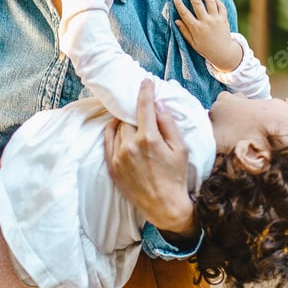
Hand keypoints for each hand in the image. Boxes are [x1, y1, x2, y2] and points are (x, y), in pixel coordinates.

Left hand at [104, 79, 197, 241]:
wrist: (165, 206)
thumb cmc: (176, 176)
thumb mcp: (180, 148)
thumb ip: (168, 123)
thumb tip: (158, 104)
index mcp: (149, 139)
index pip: (144, 106)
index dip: (145, 91)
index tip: (146, 81)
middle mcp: (130, 146)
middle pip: (129, 117)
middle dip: (136, 111)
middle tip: (142, 108)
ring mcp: (118, 157)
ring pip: (118, 128)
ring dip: (126, 122)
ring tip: (135, 122)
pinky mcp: (111, 166)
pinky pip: (108, 140)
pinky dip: (113, 131)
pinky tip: (120, 129)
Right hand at [173, 0, 241, 71]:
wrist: (223, 53)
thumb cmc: (206, 49)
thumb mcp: (193, 43)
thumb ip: (184, 31)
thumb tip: (176, 21)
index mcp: (196, 29)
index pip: (185, 14)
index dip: (179, 5)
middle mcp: (206, 22)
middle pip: (197, 4)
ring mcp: (216, 20)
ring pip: (210, 2)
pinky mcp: (224, 19)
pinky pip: (221, 6)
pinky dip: (217, 0)